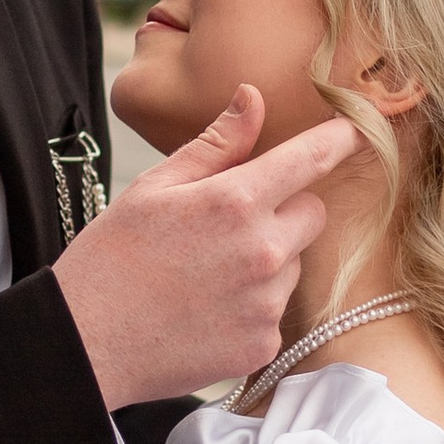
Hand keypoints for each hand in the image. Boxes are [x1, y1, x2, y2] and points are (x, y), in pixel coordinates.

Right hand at [51, 86, 355, 412]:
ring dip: (268, 262)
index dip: (338, 140)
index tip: (359, 129)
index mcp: (235, 202)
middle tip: (230, 222)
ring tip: (206, 274)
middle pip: (312, 216)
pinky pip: (275, 311)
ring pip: (294, 265)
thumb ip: (216, 144)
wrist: (84, 344)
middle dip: (286, 210)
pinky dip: (251, 306)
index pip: (309, 160)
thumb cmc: (111, 258)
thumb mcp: (155, 187)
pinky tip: (206, 309)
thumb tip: (253, 98)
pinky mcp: (262, 345)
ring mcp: (265, 304)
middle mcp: (262, 253)